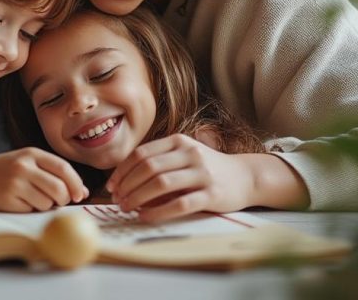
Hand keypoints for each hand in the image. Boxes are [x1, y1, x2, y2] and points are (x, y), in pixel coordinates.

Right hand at [0, 148, 87, 212]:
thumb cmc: (5, 171)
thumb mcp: (27, 162)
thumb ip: (53, 172)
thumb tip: (82, 192)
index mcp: (32, 153)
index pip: (63, 168)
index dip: (76, 183)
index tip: (80, 195)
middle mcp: (24, 166)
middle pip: (59, 188)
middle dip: (64, 199)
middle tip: (59, 201)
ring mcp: (15, 183)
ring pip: (47, 202)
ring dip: (46, 205)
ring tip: (33, 198)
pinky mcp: (8, 199)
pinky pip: (32, 210)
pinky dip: (32, 209)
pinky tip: (20, 202)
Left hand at [105, 134, 253, 222]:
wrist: (246, 177)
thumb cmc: (207, 168)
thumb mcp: (184, 156)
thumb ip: (159, 163)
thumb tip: (123, 183)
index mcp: (178, 142)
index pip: (141, 154)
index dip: (122, 171)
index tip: (111, 186)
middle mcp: (190, 154)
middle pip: (148, 168)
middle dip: (127, 185)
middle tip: (116, 200)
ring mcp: (202, 173)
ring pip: (161, 184)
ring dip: (138, 197)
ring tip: (127, 208)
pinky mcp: (212, 194)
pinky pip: (180, 204)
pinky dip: (159, 211)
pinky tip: (146, 216)